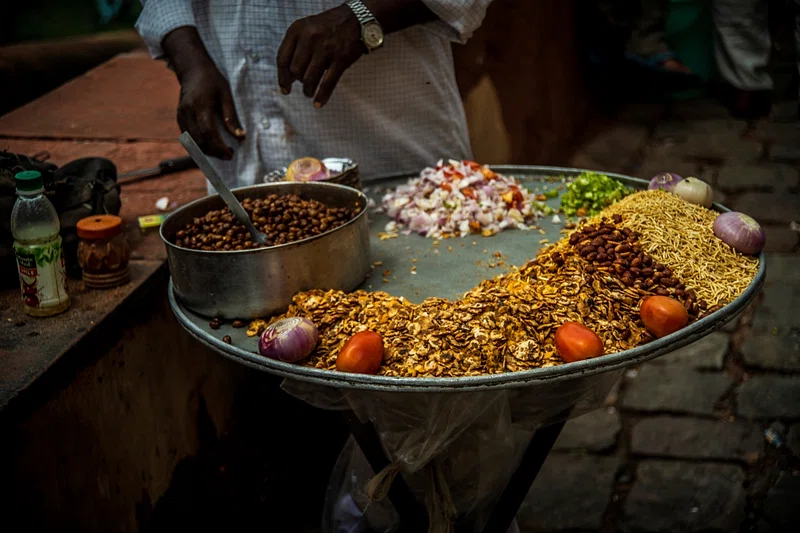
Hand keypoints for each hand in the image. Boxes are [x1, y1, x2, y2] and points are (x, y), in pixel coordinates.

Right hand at [163, 27, 244, 159]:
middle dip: (214, 151)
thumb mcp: (226, 94)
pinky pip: (187, 136)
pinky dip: (198, 144)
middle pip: (199, 139)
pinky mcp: (179, 117)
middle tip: (228, 156)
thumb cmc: (212, 80)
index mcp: (200, 105)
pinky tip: (210, 146)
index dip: (219, 146)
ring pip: (191, 141)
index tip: (230, 153)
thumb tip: (240, 136)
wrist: (192, 69)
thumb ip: (231, 117)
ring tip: (221, 152)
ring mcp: (181, 115)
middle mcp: (188, 112)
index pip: (208, 131)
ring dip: (206, 150)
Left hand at [276, 5, 363, 107]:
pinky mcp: (341, 58)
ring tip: (309, 93)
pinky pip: (327, 83)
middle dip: (298, 82)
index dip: (282, 77)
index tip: (285, 89)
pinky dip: (322, 96)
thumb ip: (296, 48)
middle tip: (303, 87)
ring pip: (309, 79)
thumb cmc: (329, 27)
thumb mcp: (307, 28)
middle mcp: (309, 37)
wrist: (356, 19)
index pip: (282, 59)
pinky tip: (318, 103)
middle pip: (295, 71)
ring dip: (308, 90)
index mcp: (297, 30)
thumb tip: (288, 77)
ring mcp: (326, 48)